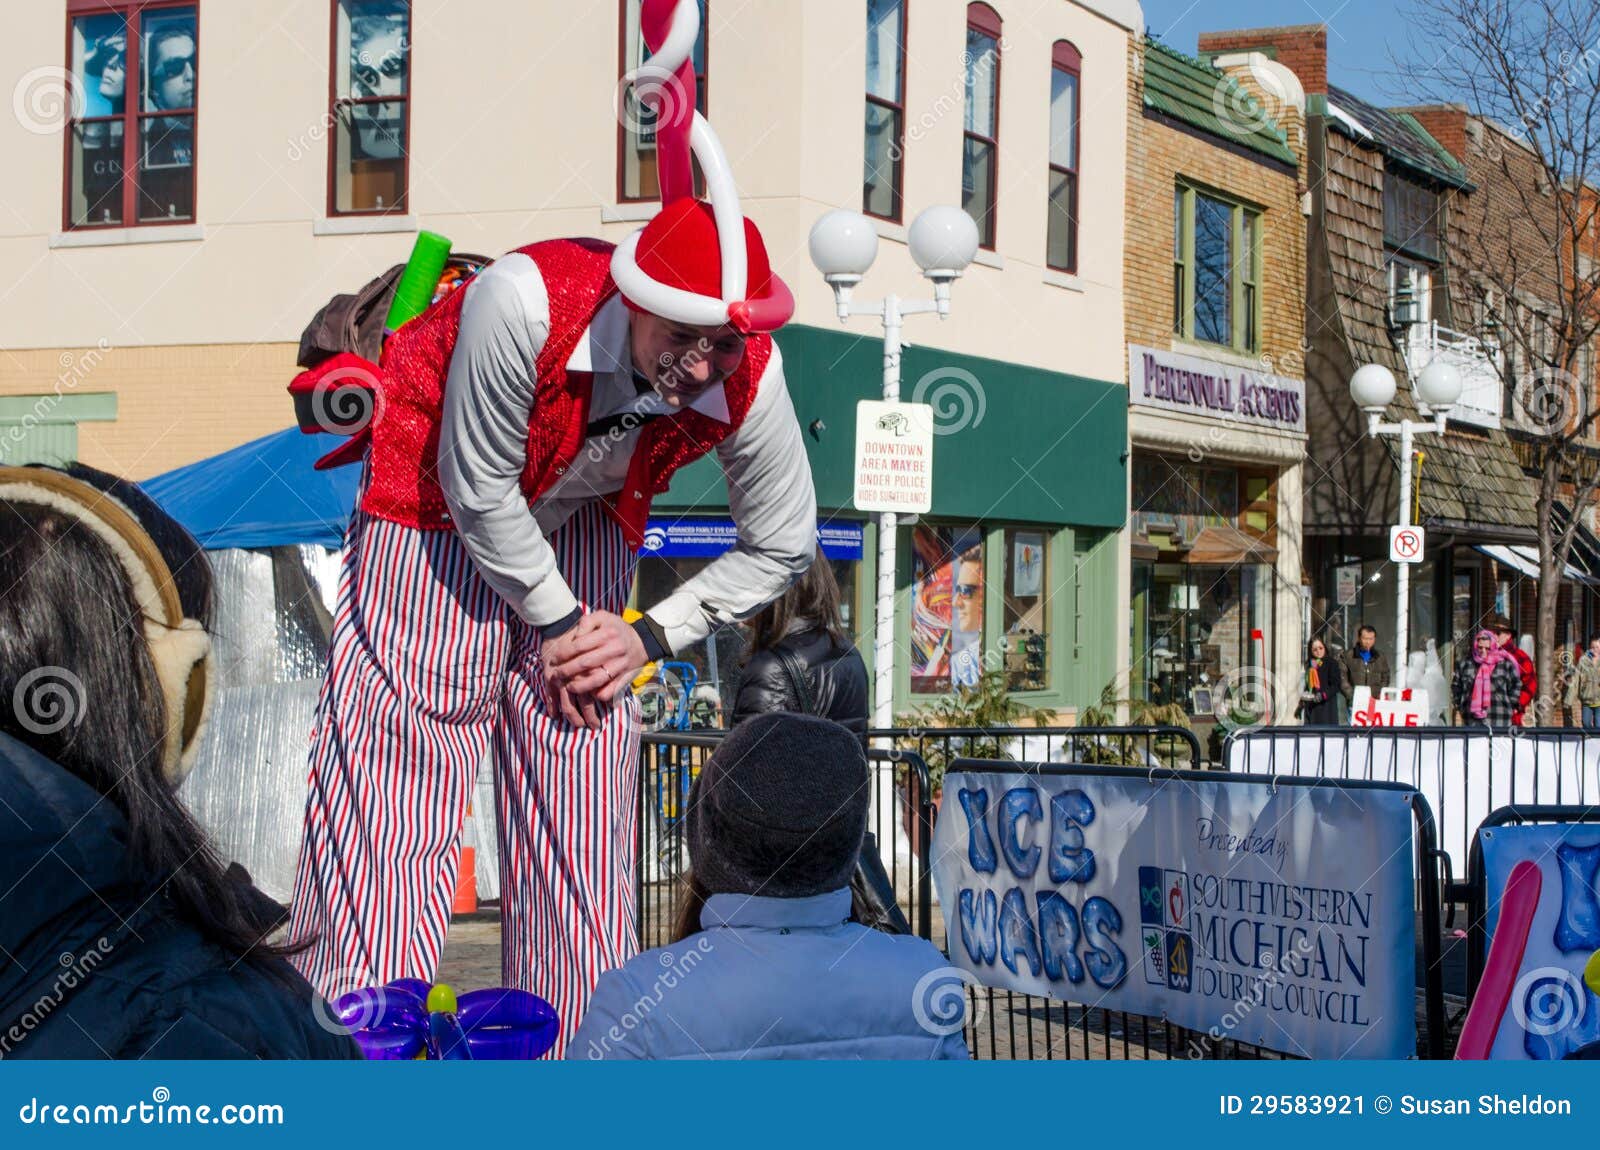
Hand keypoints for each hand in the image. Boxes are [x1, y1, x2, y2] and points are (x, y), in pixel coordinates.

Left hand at [542, 611, 647, 727]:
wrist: (641, 642)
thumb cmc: (615, 629)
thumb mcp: (602, 617)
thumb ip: (586, 622)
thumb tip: (575, 636)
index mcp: (607, 633)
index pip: (580, 645)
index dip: (564, 653)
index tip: (554, 659)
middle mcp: (615, 649)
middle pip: (585, 663)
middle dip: (567, 670)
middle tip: (556, 674)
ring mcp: (621, 665)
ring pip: (596, 680)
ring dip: (579, 686)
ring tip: (568, 687)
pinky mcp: (625, 678)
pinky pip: (610, 691)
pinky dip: (598, 694)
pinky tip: (588, 693)